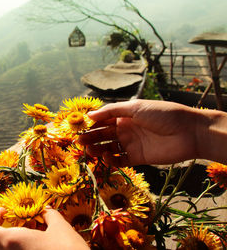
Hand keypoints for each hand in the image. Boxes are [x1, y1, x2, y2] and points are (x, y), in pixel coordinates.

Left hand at [0, 207, 88, 249]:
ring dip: (18, 241)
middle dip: (10, 229)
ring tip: (38, 233)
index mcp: (13, 241)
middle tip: (27, 221)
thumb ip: (50, 215)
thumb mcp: (61, 228)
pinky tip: (42, 245)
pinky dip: (26, 249)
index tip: (6, 210)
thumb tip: (46, 210)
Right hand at [78, 99, 212, 165]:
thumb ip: (112, 111)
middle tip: (79, 142)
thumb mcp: (136, 107)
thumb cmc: (163, 114)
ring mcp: (132, 144)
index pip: (104, 121)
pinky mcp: (138, 158)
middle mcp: (127, 130)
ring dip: (98, 149)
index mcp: (125, 116)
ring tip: (89, 150)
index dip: (91, 124)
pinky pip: (120, 160)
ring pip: (109, 148)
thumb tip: (89, 114)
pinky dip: (112, 160)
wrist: (189, 132)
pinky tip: (106, 157)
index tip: (79, 128)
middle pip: (104, 135)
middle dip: (91, 138)